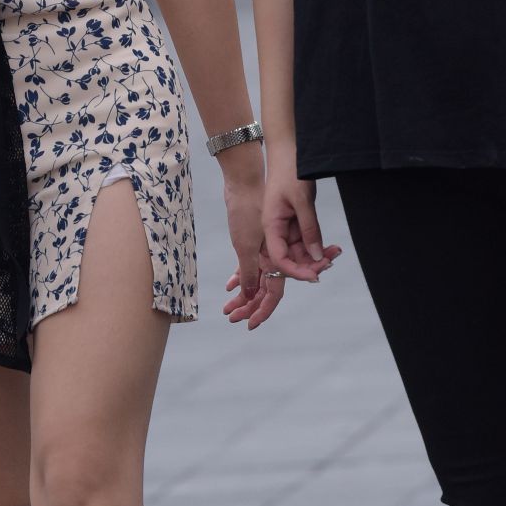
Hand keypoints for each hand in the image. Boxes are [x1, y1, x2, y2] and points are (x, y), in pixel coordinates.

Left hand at [220, 170, 282, 328]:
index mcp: (277, 258)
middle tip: (232, 319)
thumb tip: (249, 295)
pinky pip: (250, 264)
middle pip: (264, 289)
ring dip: (243, 295)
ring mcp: (266, 248)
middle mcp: (274, 255)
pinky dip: (241, 275)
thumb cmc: (249, 208)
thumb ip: (250, 270)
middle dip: (249, 307)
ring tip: (228, 309)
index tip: (250, 324)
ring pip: (257, 278)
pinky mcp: (256, 239)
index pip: (273, 293)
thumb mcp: (245, 243)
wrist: (244, 181)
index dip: (263, 310)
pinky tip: (231, 285)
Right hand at [265, 160, 341, 285]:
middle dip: (311, 265)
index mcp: (271, 226)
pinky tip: (332, 248)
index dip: (296, 271)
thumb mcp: (302, 200)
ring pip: (300, 252)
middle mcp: (276, 230)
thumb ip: (309, 229)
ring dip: (317, 257)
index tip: (315, 276)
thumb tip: (316, 255)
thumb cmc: (290, 171)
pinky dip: (318, 246)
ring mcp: (286, 227)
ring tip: (336, 253)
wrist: (288, 151)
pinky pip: (306, 241)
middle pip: (291, 259)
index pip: (280, 259)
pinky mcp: (295, 222)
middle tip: (332, 261)